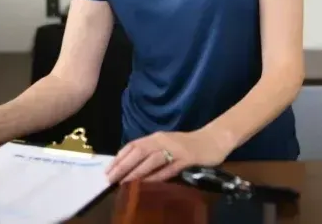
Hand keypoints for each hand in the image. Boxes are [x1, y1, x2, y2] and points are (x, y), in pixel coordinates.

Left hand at [105, 129, 229, 183]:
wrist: (213, 139)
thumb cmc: (187, 145)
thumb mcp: (166, 145)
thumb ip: (151, 152)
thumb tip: (130, 166)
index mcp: (156, 137)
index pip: (133, 145)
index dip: (119, 158)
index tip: (108, 170)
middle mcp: (163, 140)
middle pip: (139, 151)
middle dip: (123, 165)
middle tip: (111, 179)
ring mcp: (175, 149)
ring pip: (152, 159)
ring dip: (137, 171)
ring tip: (125, 182)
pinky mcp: (187, 158)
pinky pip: (170, 167)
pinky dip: (158, 175)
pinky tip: (148, 183)